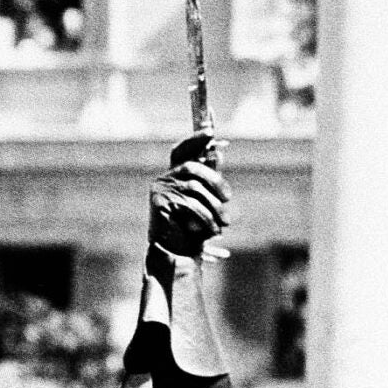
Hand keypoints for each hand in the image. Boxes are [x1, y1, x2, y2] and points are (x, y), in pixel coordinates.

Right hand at [149, 135, 229, 260]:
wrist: (178, 254)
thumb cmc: (194, 229)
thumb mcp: (206, 202)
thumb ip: (210, 179)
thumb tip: (218, 152)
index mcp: (176, 176)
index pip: (181, 150)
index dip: (194, 140)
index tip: (211, 132)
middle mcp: (165, 179)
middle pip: (193, 167)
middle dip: (215, 181)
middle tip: (228, 199)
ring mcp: (160, 190)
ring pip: (195, 187)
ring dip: (214, 206)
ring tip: (224, 222)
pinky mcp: (159, 203)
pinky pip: (189, 203)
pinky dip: (205, 217)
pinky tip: (212, 230)